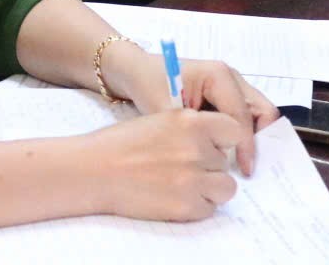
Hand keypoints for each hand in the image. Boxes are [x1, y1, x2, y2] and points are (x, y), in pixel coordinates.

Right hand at [81, 110, 245, 221]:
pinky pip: (209, 209)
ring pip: (226, 187)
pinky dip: (195, 206)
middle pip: (226, 162)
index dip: (224, 140)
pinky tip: (172, 197)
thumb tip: (215, 143)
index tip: (215, 146)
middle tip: (182, 167)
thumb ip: (190, 129)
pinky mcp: (187, 206)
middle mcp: (196, 149)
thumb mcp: (159, 120)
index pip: (234, 129)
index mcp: (190, 121)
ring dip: (210, 187)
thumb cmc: (120, 144)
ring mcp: (193, 179)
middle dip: (209, 166)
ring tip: (183, 184)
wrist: (94, 170)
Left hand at [101, 43, 277, 175]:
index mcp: (219, 75)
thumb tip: (217, 160)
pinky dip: (243, 135)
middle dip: (261, 140)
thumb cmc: (148, 85)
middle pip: (262, 111)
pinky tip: (232, 155)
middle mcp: (231, 78)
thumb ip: (192, 134)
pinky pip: (244, 117)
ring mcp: (231, 86)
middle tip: (251, 167)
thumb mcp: (167, 111)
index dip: (245, 145)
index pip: (242, 116)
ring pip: (257, 115)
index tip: (243, 170)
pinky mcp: (226, 96)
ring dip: (253, 138)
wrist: (135, 71)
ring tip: (244, 164)